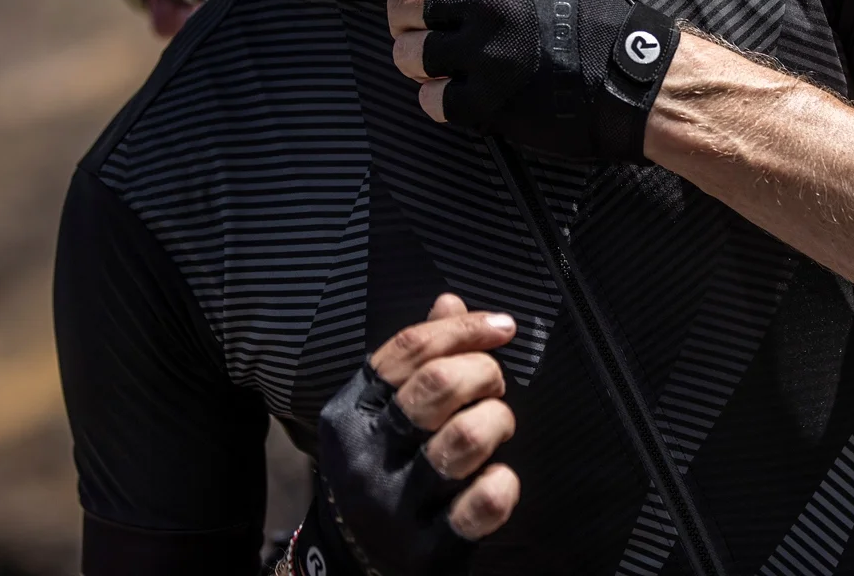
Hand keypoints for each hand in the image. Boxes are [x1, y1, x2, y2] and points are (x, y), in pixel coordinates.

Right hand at [311, 295, 519, 574]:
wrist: (355, 564)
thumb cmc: (380, 470)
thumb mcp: (379, 414)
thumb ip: (414, 360)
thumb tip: (449, 303)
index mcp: (349, 413)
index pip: (409, 349)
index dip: (465, 328)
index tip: (502, 327)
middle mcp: (365, 457)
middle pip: (438, 385)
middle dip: (484, 373)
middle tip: (493, 388)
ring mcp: (394, 505)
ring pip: (465, 438)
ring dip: (498, 422)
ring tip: (497, 428)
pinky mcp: (428, 548)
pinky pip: (484, 503)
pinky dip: (504, 483)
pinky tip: (498, 478)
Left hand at [387, 0, 679, 159]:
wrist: (634, 78)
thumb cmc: (598, 29)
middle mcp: (488, 4)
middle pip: (405, 4)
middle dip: (402, 22)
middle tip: (414, 36)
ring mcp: (486, 53)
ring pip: (409, 54)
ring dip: (417, 64)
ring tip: (438, 70)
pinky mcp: (489, 101)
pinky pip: (431, 99)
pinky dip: (439, 101)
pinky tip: (459, 99)